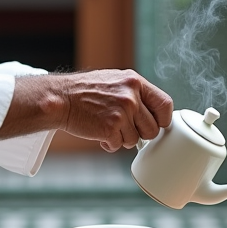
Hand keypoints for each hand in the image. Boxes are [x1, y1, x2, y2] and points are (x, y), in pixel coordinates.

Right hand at [4, 70, 172, 152]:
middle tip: (124, 127)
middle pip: (152, 129)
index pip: (165, 104)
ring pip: (135, 140)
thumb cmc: (86, 91)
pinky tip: (98, 132)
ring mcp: (121, 113)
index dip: (163, 119)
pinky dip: (109, 143)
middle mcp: (131, 96)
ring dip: (122, 138)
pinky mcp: (110, 129)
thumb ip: (136, 94)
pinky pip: (118, 146)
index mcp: (134, 82)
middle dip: (140, 133)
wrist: (61, 98)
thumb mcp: (115, 81)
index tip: (157, 124)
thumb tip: (157, 115)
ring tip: (106, 125)